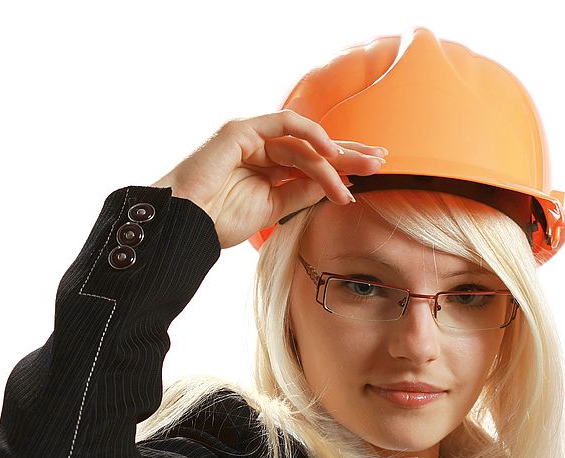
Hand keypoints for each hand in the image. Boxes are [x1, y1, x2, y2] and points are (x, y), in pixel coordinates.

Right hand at [150, 109, 386, 248]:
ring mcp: (251, 137)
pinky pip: (285, 125)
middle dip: (348, 153)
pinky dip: (310, 135)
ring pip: (304, 142)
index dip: (340, 166)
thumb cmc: (218, 222)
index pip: (310, 162)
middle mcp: (260, 149)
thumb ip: (300, 194)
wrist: (184, 226)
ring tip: (358, 173)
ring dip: (334, 158)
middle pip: (313, 147)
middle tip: (380, 161)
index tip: (368, 175)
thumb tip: (334, 186)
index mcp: (265, 169)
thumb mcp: (272, 210)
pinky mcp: (242, 130)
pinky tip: (330, 152)